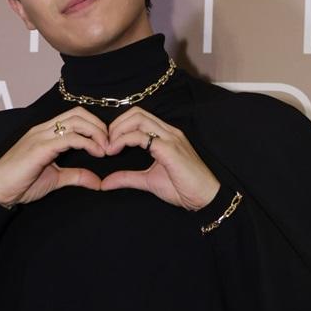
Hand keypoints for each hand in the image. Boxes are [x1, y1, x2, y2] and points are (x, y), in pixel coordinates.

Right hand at [0, 108, 109, 206]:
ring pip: (76, 121)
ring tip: (105, 149)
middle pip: (78, 114)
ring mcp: (41, 136)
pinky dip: (87, 143)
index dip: (95, 126)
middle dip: (99, 126)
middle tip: (111, 144)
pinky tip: (96, 153)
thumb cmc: (20, 183)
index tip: (107, 144)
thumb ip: (75, 176)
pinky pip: (69, 138)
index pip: (75, 116)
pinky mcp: (40, 147)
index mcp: (46, 133)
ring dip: (96, 133)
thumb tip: (96, 181)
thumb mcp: (55, 178)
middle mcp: (43, 129)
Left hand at [98, 107, 221, 211]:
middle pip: (136, 113)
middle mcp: (168, 132)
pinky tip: (115, 151)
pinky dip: (124, 140)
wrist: (205, 198)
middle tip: (106, 144)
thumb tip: (106, 182)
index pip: (138, 117)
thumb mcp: (148, 181)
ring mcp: (170, 138)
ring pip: (138, 119)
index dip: (119, 127)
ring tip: (109, 148)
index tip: (108, 145)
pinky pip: (142, 137)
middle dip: (116, 125)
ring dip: (118, 130)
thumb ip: (127, 178)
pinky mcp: (169, 149)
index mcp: (165, 135)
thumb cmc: (183, 188)